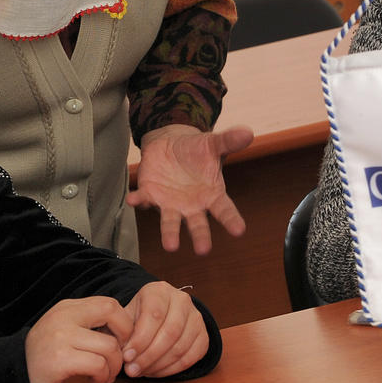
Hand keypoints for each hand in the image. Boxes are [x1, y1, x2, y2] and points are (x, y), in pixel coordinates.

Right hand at [24, 296, 134, 382]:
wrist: (13, 376)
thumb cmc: (45, 357)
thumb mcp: (63, 331)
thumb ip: (87, 325)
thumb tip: (125, 330)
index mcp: (66, 307)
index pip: (108, 303)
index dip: (124, 323)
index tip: (122, 343)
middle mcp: (63, 317)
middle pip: (112, 312)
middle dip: (126, 337)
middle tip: (122, 356)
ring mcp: (60, 337)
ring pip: (109, 346)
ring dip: (115, 366)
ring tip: (106, 376)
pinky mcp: (60, 360)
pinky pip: (98, 365)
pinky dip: (103, 377)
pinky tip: (94, 382)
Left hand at [121, 281, 207, 377]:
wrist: (159, 316)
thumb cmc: (138, 318)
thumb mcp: (126, 316)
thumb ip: (120, 331)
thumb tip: (119, 353)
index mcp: (159, 290)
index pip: (153, 315)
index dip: (140, 339)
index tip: (126, 357)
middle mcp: (181, 300)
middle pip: (170, 332)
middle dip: (149, 355)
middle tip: (133, 370)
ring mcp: (196, 317)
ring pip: (181, 346)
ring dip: (159, 364)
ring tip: (142, 372)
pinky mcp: (203, 335)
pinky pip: (191, 357)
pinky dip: (172, 369)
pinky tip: (156, 372)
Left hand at [128, 124, 253, 254]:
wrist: (170, 144)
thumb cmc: (197, 150)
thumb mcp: (213, 144)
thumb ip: (229, 141)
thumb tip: (248, 132)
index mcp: (212, 195)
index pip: (224, 210)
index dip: (231, 220)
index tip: (239, 231)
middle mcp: (192, 206)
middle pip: (197, 224)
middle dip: (199, 236)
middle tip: (203, 250)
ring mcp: (170, 204)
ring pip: (170, 222)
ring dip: (169, 233)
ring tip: (171, 246)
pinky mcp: (150, 194)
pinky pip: (143, 199)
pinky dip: (138, 200)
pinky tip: (133, 200)